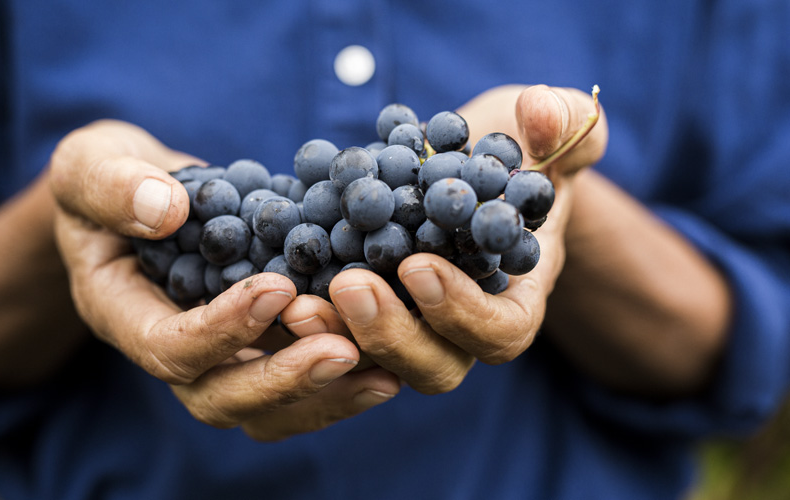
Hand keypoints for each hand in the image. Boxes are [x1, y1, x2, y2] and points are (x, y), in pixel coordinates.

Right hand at [50, 120, 398, 440]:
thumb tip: (163, 210)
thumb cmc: (108, 175)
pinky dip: (337, 383)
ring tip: (382, 372)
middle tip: (342, 350)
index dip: (222, 330)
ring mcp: (214, 356)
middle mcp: (167, 348)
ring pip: (262, 409)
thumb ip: (110, 184)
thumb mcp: (90, 163)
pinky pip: (292, 387)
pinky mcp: (254, 346)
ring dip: (321, 395)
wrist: (139, 193)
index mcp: (120, 312)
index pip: (166, 347)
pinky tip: (385, 363)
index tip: (278, 288)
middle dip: (282, 379)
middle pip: (218, 397)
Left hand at [306, 85, 608, 393]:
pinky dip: (306, 313)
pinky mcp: (361, 309)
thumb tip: (545, 115)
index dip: (460, 311)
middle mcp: (459, 328)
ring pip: (375, 362)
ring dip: (335, 334)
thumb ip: (568, 124)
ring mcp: (408, 324)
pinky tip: (271, 282)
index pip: (498, 332)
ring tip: (295, 298)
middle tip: (348, 284)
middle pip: (432, 365)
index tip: (419, 266)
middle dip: (389, 333)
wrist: (466, 162)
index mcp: (514, 300)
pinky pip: (335, 331)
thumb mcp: (553, 128)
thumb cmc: (517, 149)